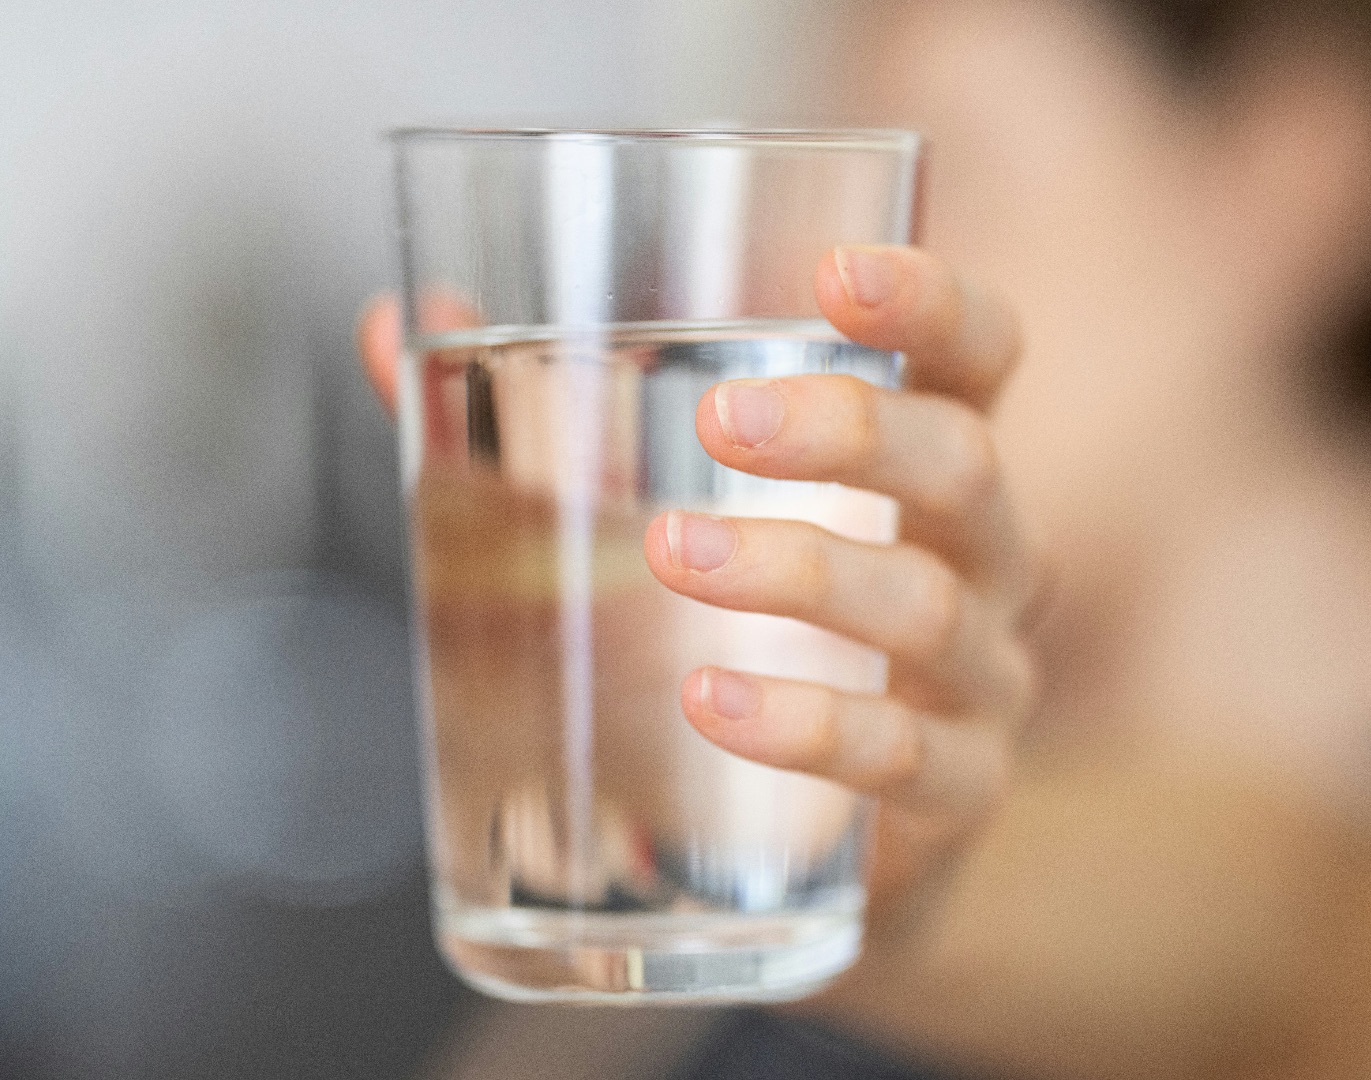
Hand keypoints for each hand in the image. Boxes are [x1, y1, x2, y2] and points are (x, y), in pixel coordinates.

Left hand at [358, 246, 1035, 941]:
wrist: (794, 851)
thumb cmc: (733, 638)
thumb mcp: (647, 514)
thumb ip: (528, 420)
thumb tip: (391, 326)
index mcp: (921, 463)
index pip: (980, 354)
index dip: (932, 301)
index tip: (832, 274)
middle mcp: (979, 558)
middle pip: (962, 464)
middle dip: (848, 429)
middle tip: (720, 422)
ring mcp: (979, 680)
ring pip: (924, 605)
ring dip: (798, 570)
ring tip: (674, 554)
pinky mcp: (953, 793)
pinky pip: (903, 755)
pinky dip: (806, 723)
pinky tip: (712, 700)